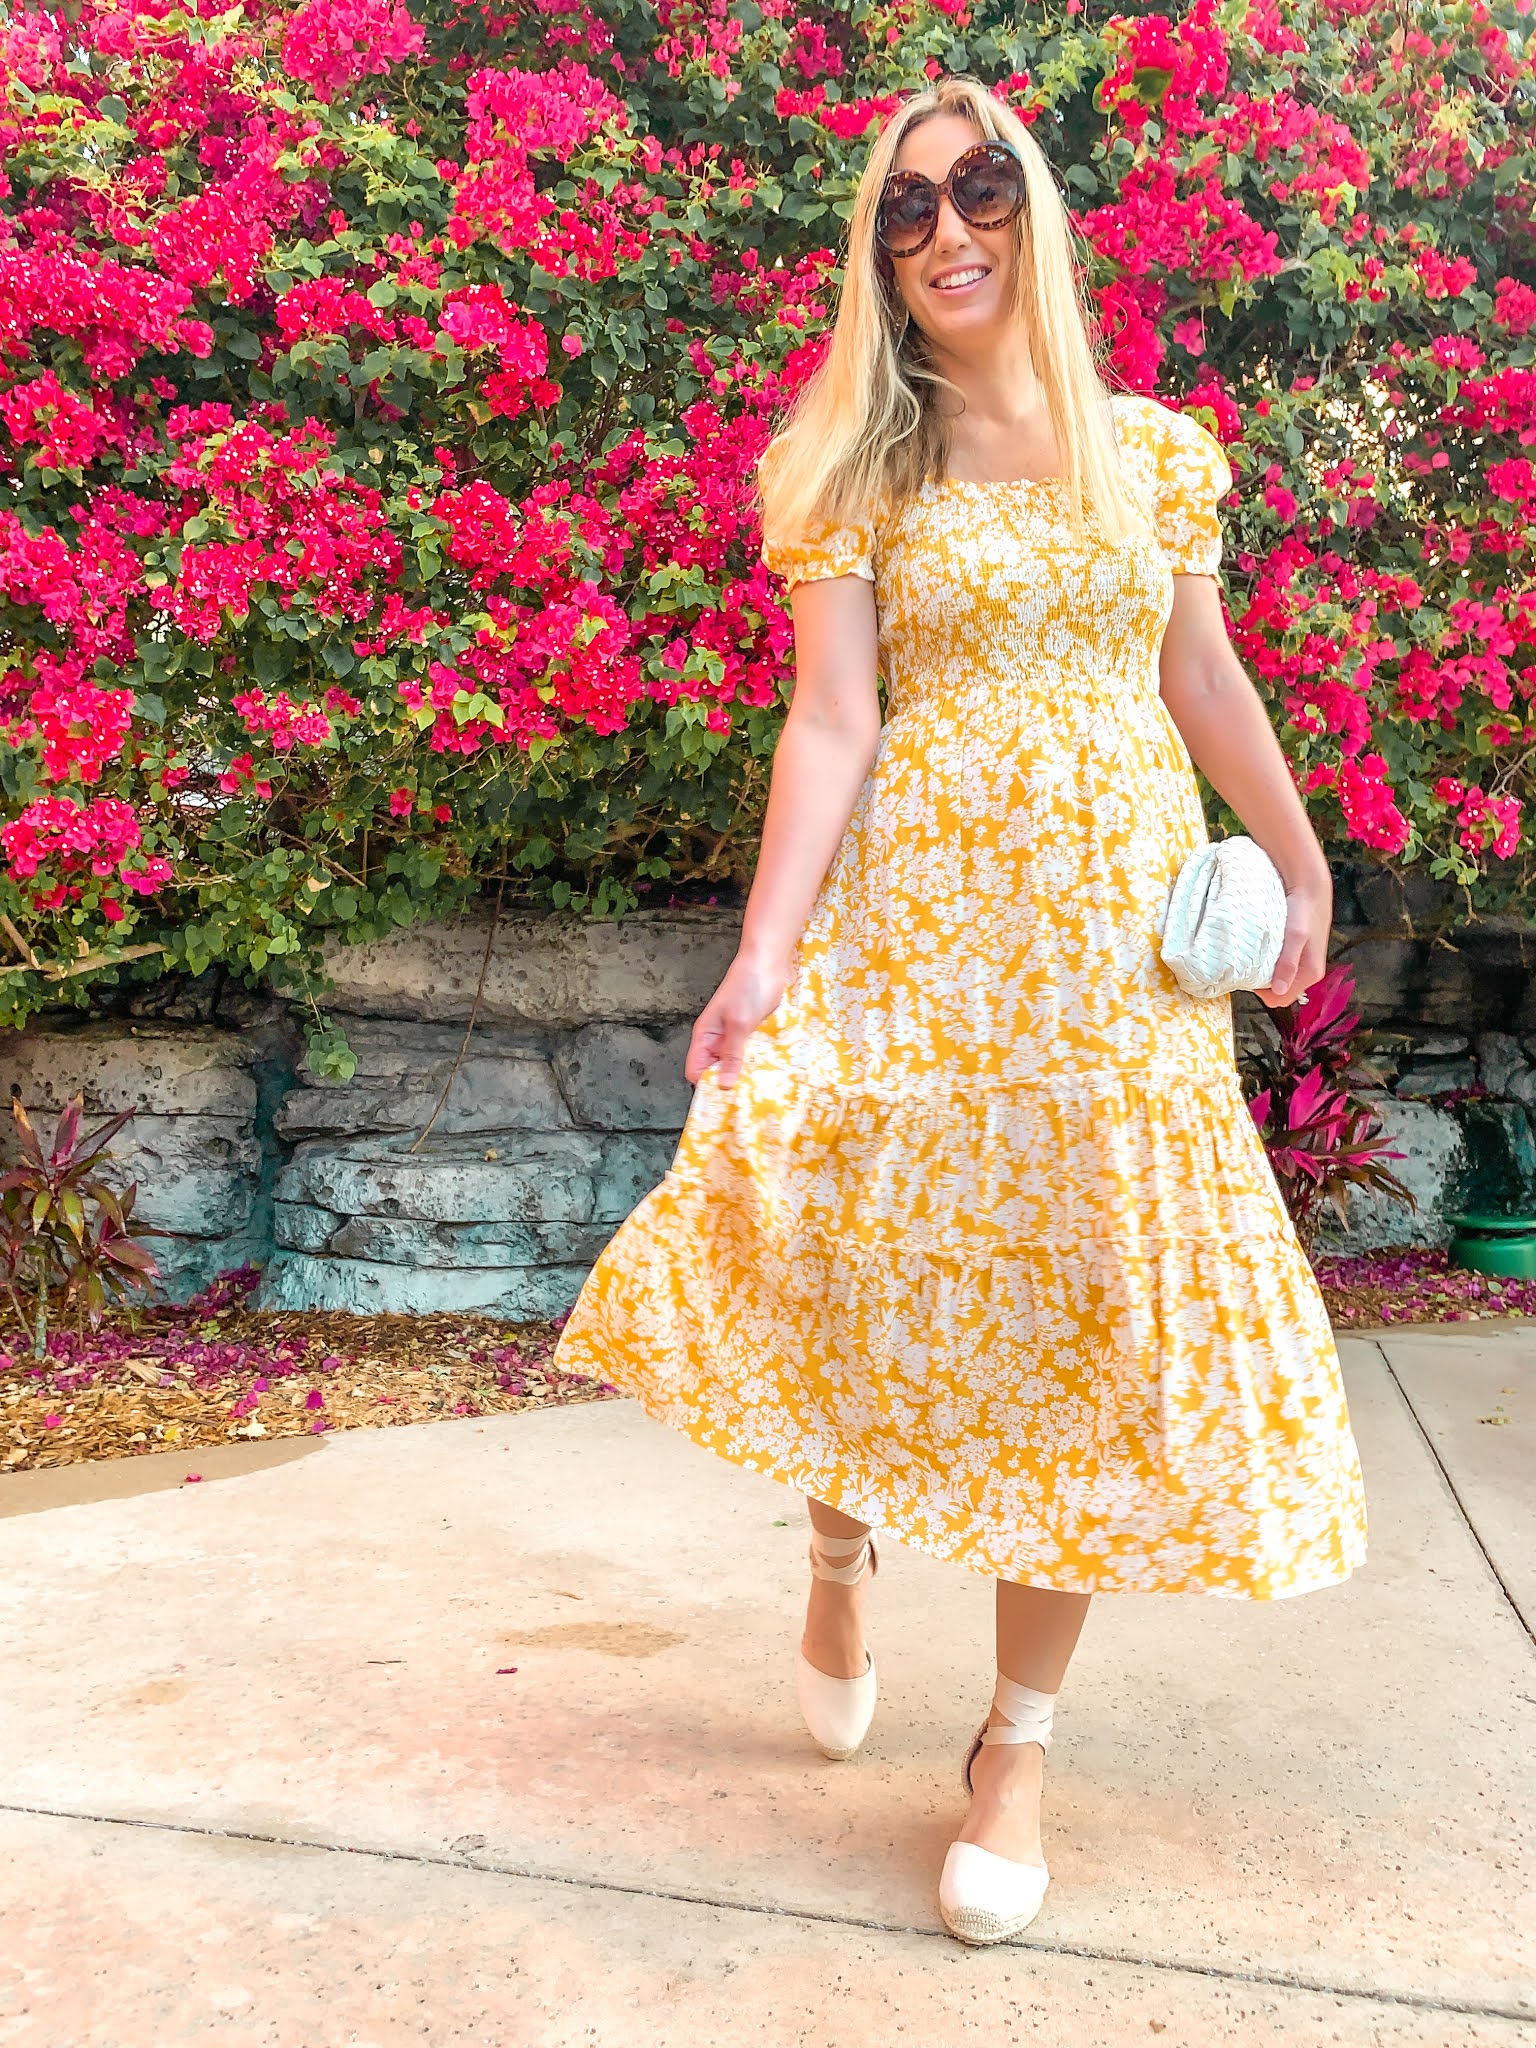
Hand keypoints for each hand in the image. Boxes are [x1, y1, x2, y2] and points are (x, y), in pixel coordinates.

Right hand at [685, 951, 791, 1087]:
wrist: (767, 963)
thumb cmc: (747, 987)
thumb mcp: (739, 1024)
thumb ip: (732, 1055)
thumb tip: (723, 1085)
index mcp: (705, 1036)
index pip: (696, 1071)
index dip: (707, 1086)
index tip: (725, 1101)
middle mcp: (717, 1040)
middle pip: (715, 1071)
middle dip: (728, 1084)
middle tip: (747, 1099)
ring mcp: (735, 1037)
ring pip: (734, 1065)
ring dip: (745, 1075)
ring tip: (760, 1089)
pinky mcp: (751, 1033)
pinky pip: (750, 1055)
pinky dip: (756, 1063)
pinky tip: (769, 1072)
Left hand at [1253, 882, 1330, 1009]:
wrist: (1309, 888)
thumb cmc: (1303, 910)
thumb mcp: (1294, 936)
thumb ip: (1288, 964)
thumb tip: (1280, 990)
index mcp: (1311, 974)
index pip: (1280, 1000)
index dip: (1262, 993)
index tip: (1247, 977)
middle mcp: (1308, 972)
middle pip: (1278, 991)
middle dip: (1261, 983)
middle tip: (1247, 965)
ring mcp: (1302, 963)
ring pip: (1277, 978)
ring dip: (1263, 971)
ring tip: (1253, 956)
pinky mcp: (1296, 953)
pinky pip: (1278, 966)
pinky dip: (1267, 962)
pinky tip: (1261, 949)